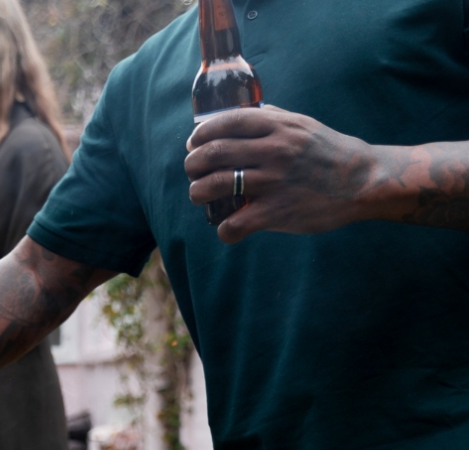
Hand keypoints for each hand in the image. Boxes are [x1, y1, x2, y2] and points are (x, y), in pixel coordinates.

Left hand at [185, 105, 378, 242]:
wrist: (364, 181)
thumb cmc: (329, 152)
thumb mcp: (303, 125)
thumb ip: (272, 118)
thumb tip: (244, 112)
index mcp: (279, 127)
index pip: (226, 123)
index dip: (201, 134)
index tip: (194, 144)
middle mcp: (275, 151)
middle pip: (213, 153)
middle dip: (192, 165)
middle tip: (193, 172)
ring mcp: (275, 182)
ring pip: (215, 186)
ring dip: (198, 193)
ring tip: (200, 196)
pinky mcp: (278, 211)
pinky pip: (234, 223)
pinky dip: (223, 229)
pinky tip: (227, 227)